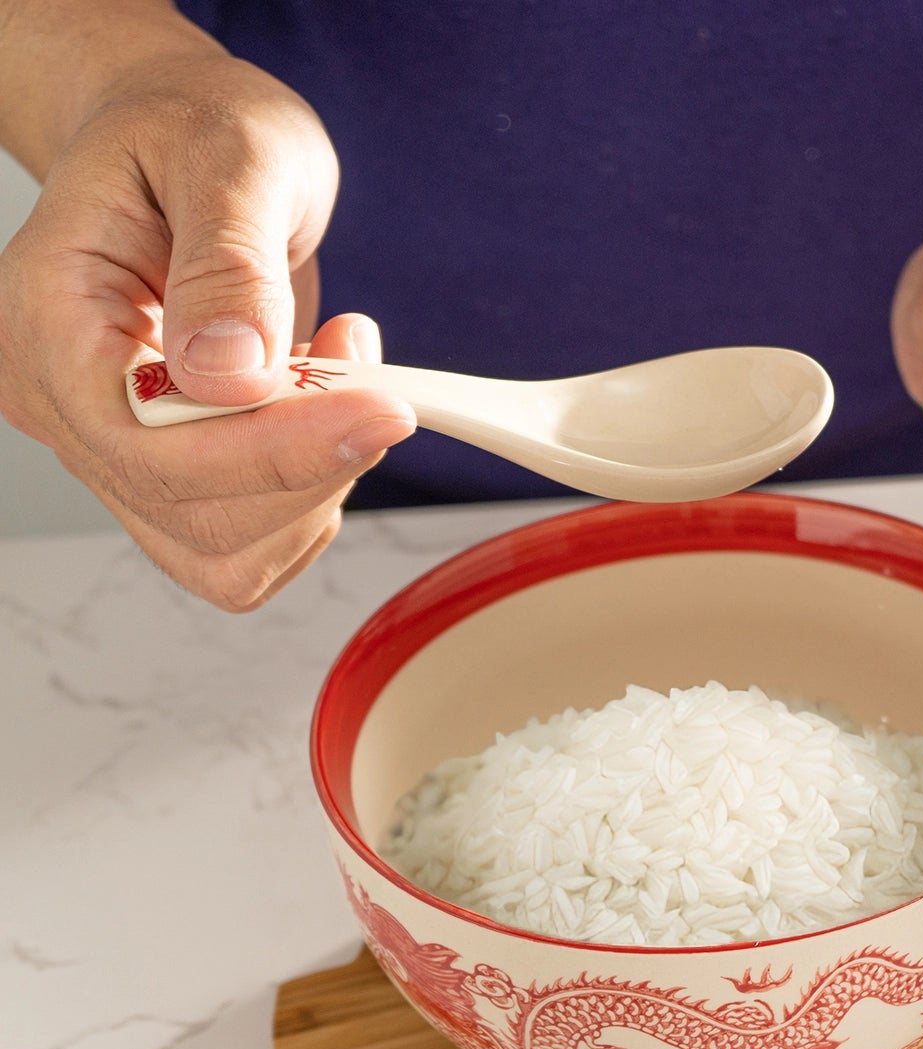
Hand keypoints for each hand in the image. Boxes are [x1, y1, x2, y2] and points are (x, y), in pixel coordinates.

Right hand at [0, 50, 415, 609]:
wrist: (190, 143)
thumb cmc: (193, 129)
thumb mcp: (230, 156)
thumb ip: (230, 265)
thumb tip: (231, 373)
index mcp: (49, 322)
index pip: (145, 446)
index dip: (273, 450)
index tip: (379, 409)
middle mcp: (68, 404)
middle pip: (192, 514)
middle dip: (311, 465)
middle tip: (375, 377)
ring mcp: (117, 449)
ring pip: (227, 551)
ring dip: (321, 485)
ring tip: (346, 375)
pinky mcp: (177, 474)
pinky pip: (252, 543)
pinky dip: (316, 495)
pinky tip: (329, 413)